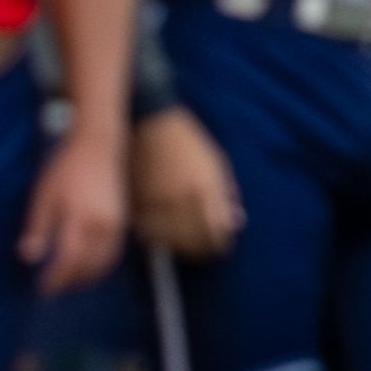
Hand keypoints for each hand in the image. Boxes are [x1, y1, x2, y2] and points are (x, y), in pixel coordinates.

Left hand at [22, 121, 127, 291]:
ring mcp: (117, 226)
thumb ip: (37, 228)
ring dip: (86, 277)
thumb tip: (28, 257)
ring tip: (68, 283)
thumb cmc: (66, 169)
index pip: (69, 260)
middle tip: (53, 289)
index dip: (56, 278)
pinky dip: (101, 266)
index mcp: (81, 220)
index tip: (43, 288)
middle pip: (88, 266)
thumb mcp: (43, 196)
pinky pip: (113, 253)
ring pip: (104, 263)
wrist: (99, 148)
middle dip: (70, 281)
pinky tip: (87, 268)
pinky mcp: (123, 223)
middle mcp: (104, 227)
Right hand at [129, 106, 242, 260]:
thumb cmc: (186, 141)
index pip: (217, 234)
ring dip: (175, 244)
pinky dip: (152, 235)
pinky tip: (157, 231)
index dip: (219, 244)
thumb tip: (236, 223)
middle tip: (199, 248)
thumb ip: (226, 194)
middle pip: (193, 242)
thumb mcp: (216, 163)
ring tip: (178, 241)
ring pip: (168, 241)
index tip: (218, 246)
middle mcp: (181, 200)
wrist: (149, 122)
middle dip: (199, 248)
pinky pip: (146, 231)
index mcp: (205, 190)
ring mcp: (156, 203)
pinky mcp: (134, 202)